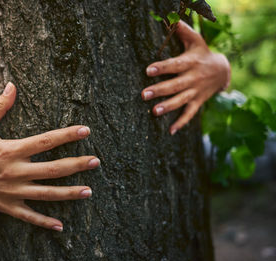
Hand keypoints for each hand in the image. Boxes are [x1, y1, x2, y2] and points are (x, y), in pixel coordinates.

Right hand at [0, 82, 99, 230]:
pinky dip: (44, 222)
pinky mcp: (6, 206)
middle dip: (77, 165)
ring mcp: (12, 191)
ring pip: (46, 194)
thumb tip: (12, 85)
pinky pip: (28, 216)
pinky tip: (60, 226)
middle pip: (52, 169)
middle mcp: (15, 171)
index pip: (45, 141)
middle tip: (96, 161)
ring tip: (89, 191)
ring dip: (69, 193)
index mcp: (11, 150)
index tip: (86, 131)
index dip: (67, 135)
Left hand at [142, 20, 230, 134]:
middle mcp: (193, 78)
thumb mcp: (195, 41)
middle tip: (144, 95)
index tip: (148, 70)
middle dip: (160, 90)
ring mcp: (196, 92)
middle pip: (175, 85)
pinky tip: (170, 131)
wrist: (223, 70)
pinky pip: (190, 114)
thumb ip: (183, 32)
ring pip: (181, 101)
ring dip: (168, 107)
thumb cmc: (202, 54)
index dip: (162, 68)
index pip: (175, 65)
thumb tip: (172, 21)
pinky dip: (181, 123)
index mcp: (191, 63)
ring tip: (154, 112)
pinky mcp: (198, 102)